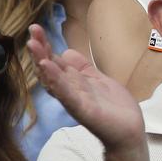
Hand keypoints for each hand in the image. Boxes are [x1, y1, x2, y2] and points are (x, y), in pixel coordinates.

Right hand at [27, 24, 144, 150]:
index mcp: (74, 82)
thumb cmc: (114, 108)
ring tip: (34, 45)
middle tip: (33, 30)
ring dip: (43, 62)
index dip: (46, 46)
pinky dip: (57, 82)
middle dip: (40, 49)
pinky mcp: (82, 109)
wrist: (129, 131)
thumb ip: (84, 68)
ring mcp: (74, 99)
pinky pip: (67, 94)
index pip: (55, 61)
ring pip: (54, 79)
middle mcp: (70, 90)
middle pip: (50, 68)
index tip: (37, 29)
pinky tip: (48, 68)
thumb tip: (67, 52)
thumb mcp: (99, 80)